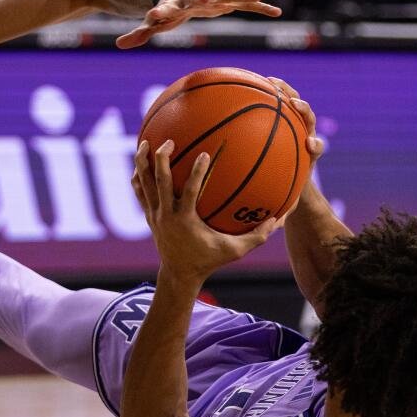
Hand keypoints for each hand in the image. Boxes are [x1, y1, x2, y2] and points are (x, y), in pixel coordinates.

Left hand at [117, 0, 280, 48]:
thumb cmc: (167, 9)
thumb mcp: (152, 23)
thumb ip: (138, 33)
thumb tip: (119, 45)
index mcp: (174, 2)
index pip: (164, 7)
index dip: (158, 13)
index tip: (151, 17)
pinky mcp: (227, 1)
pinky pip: (245, 5)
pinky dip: (259, 8)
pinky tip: (277, 12)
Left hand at [131, 141, 281, 281]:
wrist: (179, 274)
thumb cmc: (208, 261)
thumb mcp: (234, 251)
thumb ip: (256, 236)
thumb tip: (278, 219)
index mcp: (185, 220)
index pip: (189, 192)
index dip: (196, 173)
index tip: (204, 154)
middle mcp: (166, 215)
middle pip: (159, 182)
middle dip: (161, 160)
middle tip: (168, 141)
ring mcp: (155, 214)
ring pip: (144, 184)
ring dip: (143, 163)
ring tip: (145, 142)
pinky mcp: (148, 216)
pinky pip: (140, 192)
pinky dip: (138, 177)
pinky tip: (141, 162)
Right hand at [265, 76, 324, 212]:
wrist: (291, 179)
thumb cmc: (285, 194)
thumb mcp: (283, 205)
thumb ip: (280, 212)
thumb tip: (273, 224)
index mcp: (307, 157)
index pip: (316, 147)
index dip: (315, 145)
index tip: (309, 145)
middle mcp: (302, 137)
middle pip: (307, 118)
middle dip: (303, 110)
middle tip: (294, 104)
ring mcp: (292, 125)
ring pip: (291, 104)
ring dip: (284, 91)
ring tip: (271, 81)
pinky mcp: (279, 117)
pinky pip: (270, 103)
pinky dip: (261, 94)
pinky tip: (241, 88)